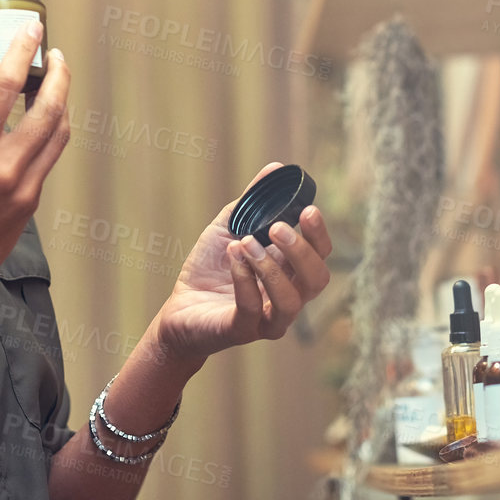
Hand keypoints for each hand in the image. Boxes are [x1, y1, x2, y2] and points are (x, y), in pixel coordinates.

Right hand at [0, 21, 69, 317]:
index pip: (7, 87)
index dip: (23, 52)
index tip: (31, 29)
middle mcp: (3, 167)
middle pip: (49, 108)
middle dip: (58, 74)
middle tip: (54, 53)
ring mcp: (23, 187)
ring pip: (59, 133)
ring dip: (62, 101)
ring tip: (54, 80)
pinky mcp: (32, 202)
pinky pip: (51, 156)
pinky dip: (53, 130)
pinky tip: (44, 116)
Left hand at [150, 162, 333, 365]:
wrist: (178, 307)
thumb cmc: (210, 268)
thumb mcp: (230, 226)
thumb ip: (255, 201)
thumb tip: (276, 168)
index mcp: (290, 272)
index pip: (321, 256)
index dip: (319, 234)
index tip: (308, 210)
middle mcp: (287, 297)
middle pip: (316, 280)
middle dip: (301, 251)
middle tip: (276, 228)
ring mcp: (267, 319)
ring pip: (290, 301)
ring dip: (271, 267)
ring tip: (246, 242)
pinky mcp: (242, 331)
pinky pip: (252, 309)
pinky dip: (244, 279)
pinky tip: (233, 254)